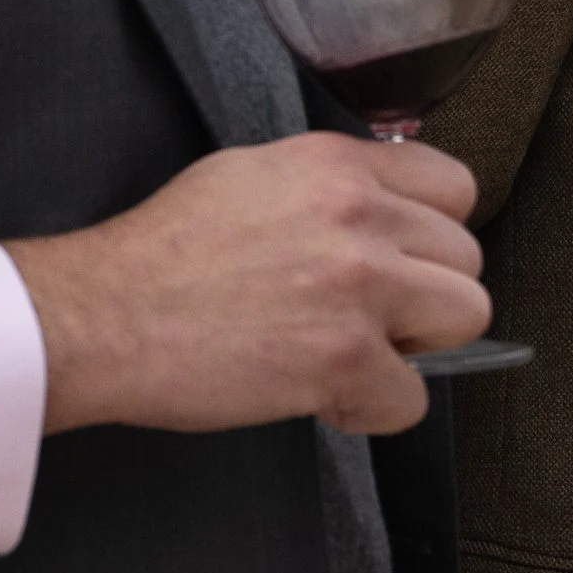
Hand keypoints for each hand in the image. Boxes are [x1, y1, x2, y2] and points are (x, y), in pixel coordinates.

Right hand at [3, 132, 487, 437]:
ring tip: (354, 353)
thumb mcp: (252, 175)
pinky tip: (322, 395)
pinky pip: (414, 399)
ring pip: (466, 316)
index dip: (431, 233)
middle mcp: (360, 213)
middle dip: (425, 295)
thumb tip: (381, 213)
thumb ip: (329, 187)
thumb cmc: (164, 251)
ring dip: (415, 347)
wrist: (106, 313)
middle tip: (367, 317)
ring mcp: (360, 285)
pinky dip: (372, 409)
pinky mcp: (346, 356)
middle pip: (466, 257)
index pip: (454, 186)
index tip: (402, 260)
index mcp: (337, 163)